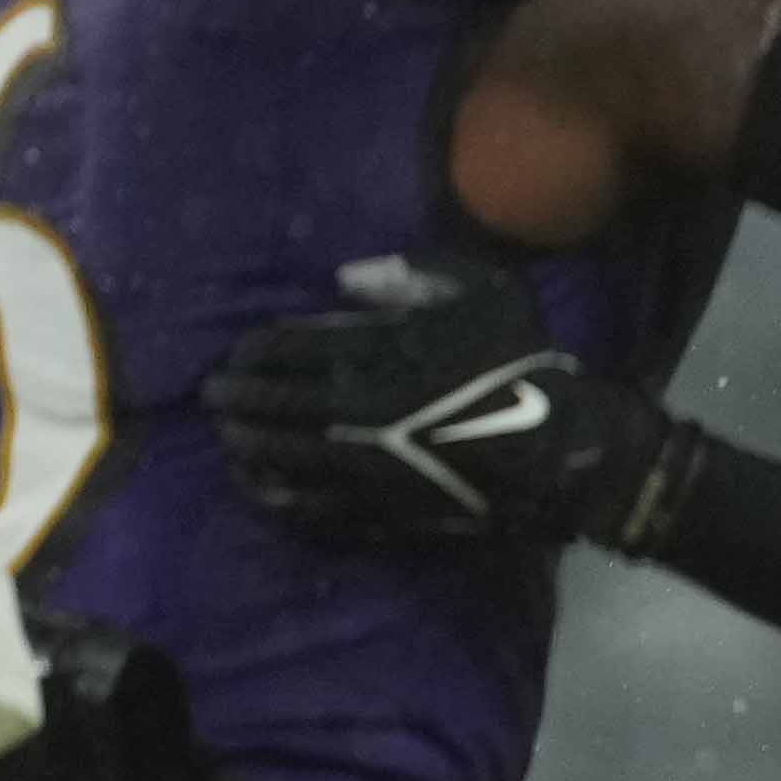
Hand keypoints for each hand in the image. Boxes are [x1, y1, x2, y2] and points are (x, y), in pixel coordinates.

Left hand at [207, 260, 683, 552]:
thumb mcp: (485, 291)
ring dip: (242, 445)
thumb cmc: (524, 365)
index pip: (277, 348)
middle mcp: (351, 408)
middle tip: (216, 396)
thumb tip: (346, 279)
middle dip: (231, 397)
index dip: (248, 351)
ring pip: (272, 455)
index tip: (239, 354)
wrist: (565, 452)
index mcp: (371, 351)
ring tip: (230, 440)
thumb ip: (413, 271)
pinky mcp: (377, 509)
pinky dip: (273, 496)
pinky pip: (305, 506)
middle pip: (263, 402)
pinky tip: (259, 488)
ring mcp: (360, 465)